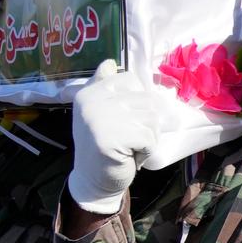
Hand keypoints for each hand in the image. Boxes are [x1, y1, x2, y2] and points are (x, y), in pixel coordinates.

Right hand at [66, 60, 169, 214]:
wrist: (93, 180)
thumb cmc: (104, 144)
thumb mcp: (100, 112)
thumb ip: (104, 85)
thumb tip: (109, 61)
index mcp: (89, 92)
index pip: (132, 79)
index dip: (138, 101)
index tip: (122, 119)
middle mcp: (92, 101)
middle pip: (147, 100)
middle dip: (146, 123)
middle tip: (126, 138)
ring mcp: (101, 118)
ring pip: (152, 119)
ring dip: (148, 137)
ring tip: (128, 147)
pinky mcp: (113, 138)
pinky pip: (150, 138)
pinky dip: (146, 151)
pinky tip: (129, 156)